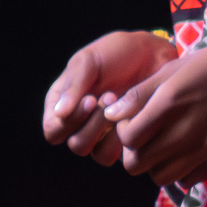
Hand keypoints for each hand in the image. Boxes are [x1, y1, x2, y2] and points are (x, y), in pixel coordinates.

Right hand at [42, 30, 179, 165]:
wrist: (153, 53)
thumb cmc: (118, 52)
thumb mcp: (90, 60)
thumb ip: (73, 85)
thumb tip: (59, 113)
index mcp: (62, 103)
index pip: (53, 129)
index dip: (69, 121)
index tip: (90, 99)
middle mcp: (78, 122)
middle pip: (75, 144)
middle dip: (93, 124)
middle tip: (110, 96)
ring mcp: (101, 133)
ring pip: (95, 152)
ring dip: (108, 131)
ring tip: (121, 104)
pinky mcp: (121, 139)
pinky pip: (115, 154)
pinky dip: (123, 139)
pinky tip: (133, 116)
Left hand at [106, 35, 206, 186]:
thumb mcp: (176, 67)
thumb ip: (141, 92)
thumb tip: (110, 113)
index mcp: (169, 104)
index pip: (128, 138)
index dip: (123, 132)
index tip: (132, 122)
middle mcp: (184, 132)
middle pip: (137, 164)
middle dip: (135, 152)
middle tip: (145, 137)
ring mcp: (203, 150)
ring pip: (159, 177)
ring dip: (156, 164)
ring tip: (165, 146)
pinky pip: (187, 180)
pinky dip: (181, 171)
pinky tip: (187, 152)